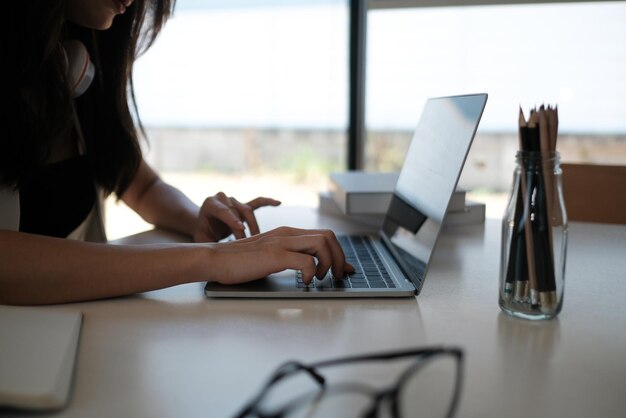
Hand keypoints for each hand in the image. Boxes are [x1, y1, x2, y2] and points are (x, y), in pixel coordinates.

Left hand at [193, 192, 280, 241]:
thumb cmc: (203, 234)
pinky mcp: (244, 205)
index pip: (223, 210)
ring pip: (248, 210)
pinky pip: (258, 202)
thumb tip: (217, 255)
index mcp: (211, 205)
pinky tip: (278, 203)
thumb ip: (208, 244)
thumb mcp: (202, 239)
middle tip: (247, 244)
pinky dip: (268, 202)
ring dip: (253, 226)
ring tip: (257, 240)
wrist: (203, 225)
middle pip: (237, 211)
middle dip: (243, 229)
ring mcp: (235, 201)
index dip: (232, 219)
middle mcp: (223, 199)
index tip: (241, 228)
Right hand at [203, 226, 354, 284]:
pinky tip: (304, 283)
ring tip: (320, 278)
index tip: (345, 269)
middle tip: (336, 276)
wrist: (215, 258)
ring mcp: (281, 242)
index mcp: (288, 233)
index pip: (324, 235)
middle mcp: (288, 233)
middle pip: (329, 236)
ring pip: (322, 243)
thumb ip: (289, 257)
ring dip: (329, 263)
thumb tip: (310, 269)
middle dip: (339, 257)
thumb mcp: (270, 255)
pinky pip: (306, 261)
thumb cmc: (240, 262)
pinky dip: (312, 274)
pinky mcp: (274, 255)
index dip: (339, 252)